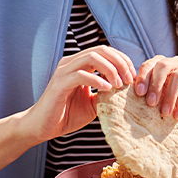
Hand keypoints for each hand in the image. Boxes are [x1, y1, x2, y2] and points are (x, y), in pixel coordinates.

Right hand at [23, 46, 137, 142]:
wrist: (43, 127)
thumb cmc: (67, 114)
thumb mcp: (94, 102)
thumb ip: (108, 92)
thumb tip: (128, 88)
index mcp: (80, 65)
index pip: (106, 51)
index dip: (123, 60)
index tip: (133, 77)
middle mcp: (71, 63)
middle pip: (101, 50)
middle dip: (120, 63)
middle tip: (129, 80)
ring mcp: (64, 72)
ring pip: (92, 57)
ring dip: (111, 69)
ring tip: (119, 85)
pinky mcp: (59, 83)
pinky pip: (81, 75)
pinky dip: (98, 80)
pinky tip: (108, 89)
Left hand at [136, 55, 177, 124]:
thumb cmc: (167, 105)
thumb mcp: (153, 98)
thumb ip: (143, 92)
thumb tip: (123, 92)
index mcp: (160, 65)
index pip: (149, 64)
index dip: (143, 77)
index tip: (139, 93)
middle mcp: (175, 63)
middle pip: (164, 65)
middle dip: (155, 84)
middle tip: (150, 103)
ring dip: (169, 96)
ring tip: (164, 113)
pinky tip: (177, 116)